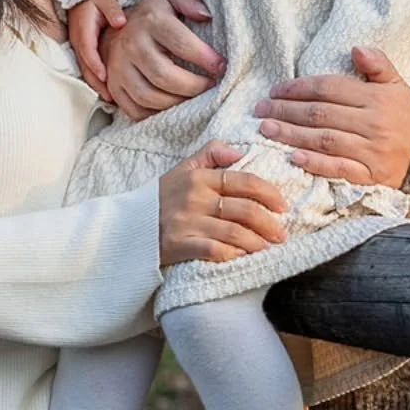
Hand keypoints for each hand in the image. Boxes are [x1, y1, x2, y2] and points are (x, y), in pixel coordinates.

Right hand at [68, 0, 127, 100]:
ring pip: (85, 70)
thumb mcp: (105, 0)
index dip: (95, 64)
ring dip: (96, 85)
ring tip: (110, 97)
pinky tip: (107, 89)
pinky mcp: (82, 52)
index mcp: (83, 30)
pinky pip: (87, 68)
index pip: (88, 50)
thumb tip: (120, 22)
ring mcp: (79, 48)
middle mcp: (78, 42)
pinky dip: (95, 80)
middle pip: (85, 67)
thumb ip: (113, 10)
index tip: (105, 75)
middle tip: (110, 96)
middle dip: (97, 82)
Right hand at [105, 0, 224, 121]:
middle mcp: (131, 44)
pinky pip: (136, 110)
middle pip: (165, 76)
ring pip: (150, 97)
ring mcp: (119, 68)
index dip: (206, 59)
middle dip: (195, 87)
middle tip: (211, 87)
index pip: (182, 44)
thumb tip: (205, 15)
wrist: (113, 26)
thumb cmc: (153, 14)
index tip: (222, 67)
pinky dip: (159, 115)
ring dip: (179, 103)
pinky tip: (175, 107)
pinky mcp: (114, 86)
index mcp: (150, 20)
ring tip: (195, 98)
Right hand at [158, 141, 288, 265]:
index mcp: (198, 177)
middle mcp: (194, 198)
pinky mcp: (178, 245)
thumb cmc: (159, 200)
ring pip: (233, 232)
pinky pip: (213, 250)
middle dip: (269, 223)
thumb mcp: (181, 170)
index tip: (283, 205)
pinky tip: (242, 257)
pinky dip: (232, 254)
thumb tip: (239, 152)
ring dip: (256, 242)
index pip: (243, 181)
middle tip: (281, 234)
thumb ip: (209, 154)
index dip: (269, 193)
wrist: (126, 228)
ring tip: (267, 247)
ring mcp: (186, 222)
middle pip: (244, 209)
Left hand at [256, 46, 409, 188]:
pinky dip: (315, 163)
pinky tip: (293, 157)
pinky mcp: (370, 176)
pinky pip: (339, 169)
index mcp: (377, 98)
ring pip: (324, 140)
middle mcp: (373, 124)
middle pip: (320, 114)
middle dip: (286, 111)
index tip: (276, 90)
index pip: (329, 89)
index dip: (298, 88)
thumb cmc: (404, 116)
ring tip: (266, 131)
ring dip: (291, 135)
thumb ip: (378, 64)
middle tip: (261, 110)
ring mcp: (371, 151)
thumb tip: (357, 48)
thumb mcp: (396, 85)